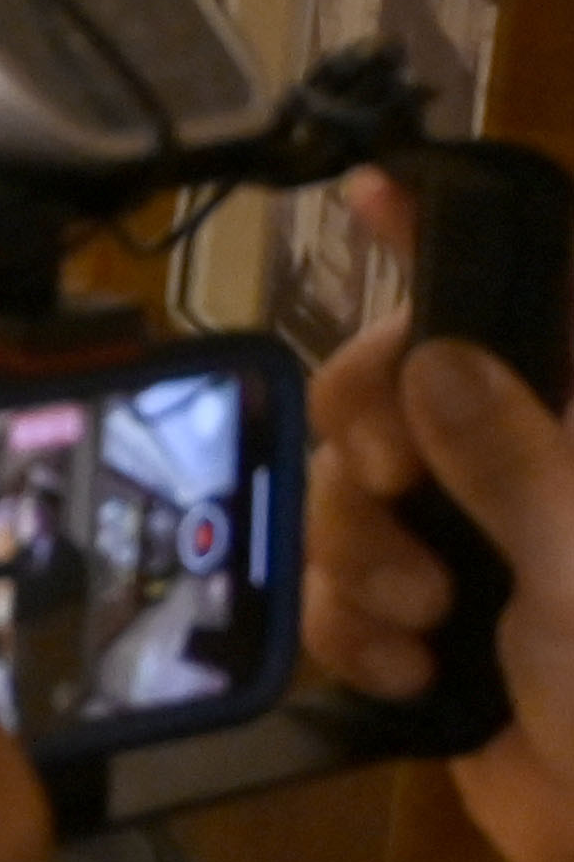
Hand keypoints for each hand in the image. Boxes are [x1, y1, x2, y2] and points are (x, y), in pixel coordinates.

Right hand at [300, 170, 573, 861]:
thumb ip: (507, 449)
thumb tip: (436, 356)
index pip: (527, 302)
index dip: (446, 240)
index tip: (369, 191)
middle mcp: (527, 472)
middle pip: (392, 387)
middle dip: (367, 446)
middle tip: (385, 492)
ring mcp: (473, 546)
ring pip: (348, 495)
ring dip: (361, 564)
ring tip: (419, 623)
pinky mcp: (422, 623)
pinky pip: (334, 589)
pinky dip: (353, 631)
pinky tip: (405, 670)